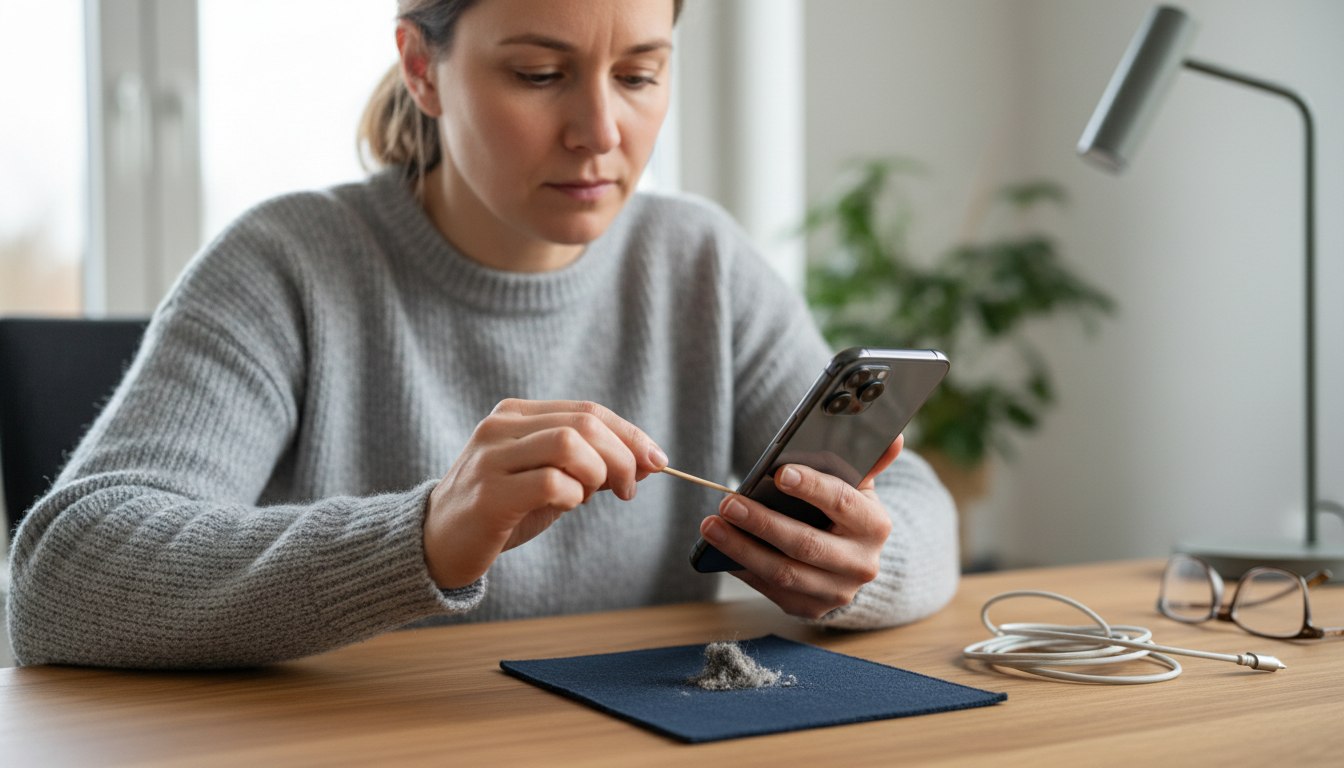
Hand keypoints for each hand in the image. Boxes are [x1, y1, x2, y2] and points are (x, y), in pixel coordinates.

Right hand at [423, 399, 666, 588]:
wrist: (436, 545)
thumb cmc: (500, 511)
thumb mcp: (550, 481)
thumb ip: (592, 466)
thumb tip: (649, 460)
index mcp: (516, 415)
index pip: (588, 410)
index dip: (630, 434)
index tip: (657, 461)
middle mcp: (500, 428)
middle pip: (583, 423)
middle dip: (622, 455)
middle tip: (628, 489)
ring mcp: (491, 458)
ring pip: (568, 444)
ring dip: (598, 472)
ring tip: (593, 496)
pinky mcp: (488, 494)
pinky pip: (551, 482)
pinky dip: (574, 495)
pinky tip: (566, 506)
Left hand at [698, 435, 902, 618]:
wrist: (853, 562)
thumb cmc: (846, 514)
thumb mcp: (859, 487)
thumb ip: (868, 461)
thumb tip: (893, 436)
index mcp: (874, 525)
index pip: (842, 502)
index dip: (811, 488)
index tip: (779, 473)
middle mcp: (860, 564)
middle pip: (806, 544)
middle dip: (762, 523)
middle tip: (728, 503)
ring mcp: (837, 592)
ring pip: (783, 572)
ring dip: (742, 549)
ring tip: (712, 527)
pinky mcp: (811, 608)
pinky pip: (771, 590)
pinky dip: (743, 569)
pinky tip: (720, 552)